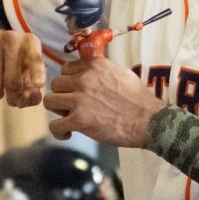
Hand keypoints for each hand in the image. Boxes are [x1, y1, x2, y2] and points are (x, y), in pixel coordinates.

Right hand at [0, 25, 45, 106]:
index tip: (39, 84)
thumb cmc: (14, 61)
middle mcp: (11, 38)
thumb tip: (22, 102)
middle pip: (12, 81)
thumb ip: (32, 92)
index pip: (35, 59)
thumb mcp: (28, 71)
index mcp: (30, 42)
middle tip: (12, 99)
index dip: (37, 73)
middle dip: (13, 97)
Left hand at [43, 57, 162, 145]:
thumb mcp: (120, 73)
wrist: (148, 120)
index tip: (74, 91)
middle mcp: (84, 79)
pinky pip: (54, 125)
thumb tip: (89, 70)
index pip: (66, 68)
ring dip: (58, 111)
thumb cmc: (138, 99)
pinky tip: (68, 133)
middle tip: (72, 106)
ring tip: (68, 118)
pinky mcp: (78, 119)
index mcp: (94, 66)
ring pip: (50, 101)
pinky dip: (58, 131)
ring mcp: (79, 99)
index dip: (69, 81)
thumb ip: (101, 70)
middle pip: (56, 84)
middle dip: (62, 95)